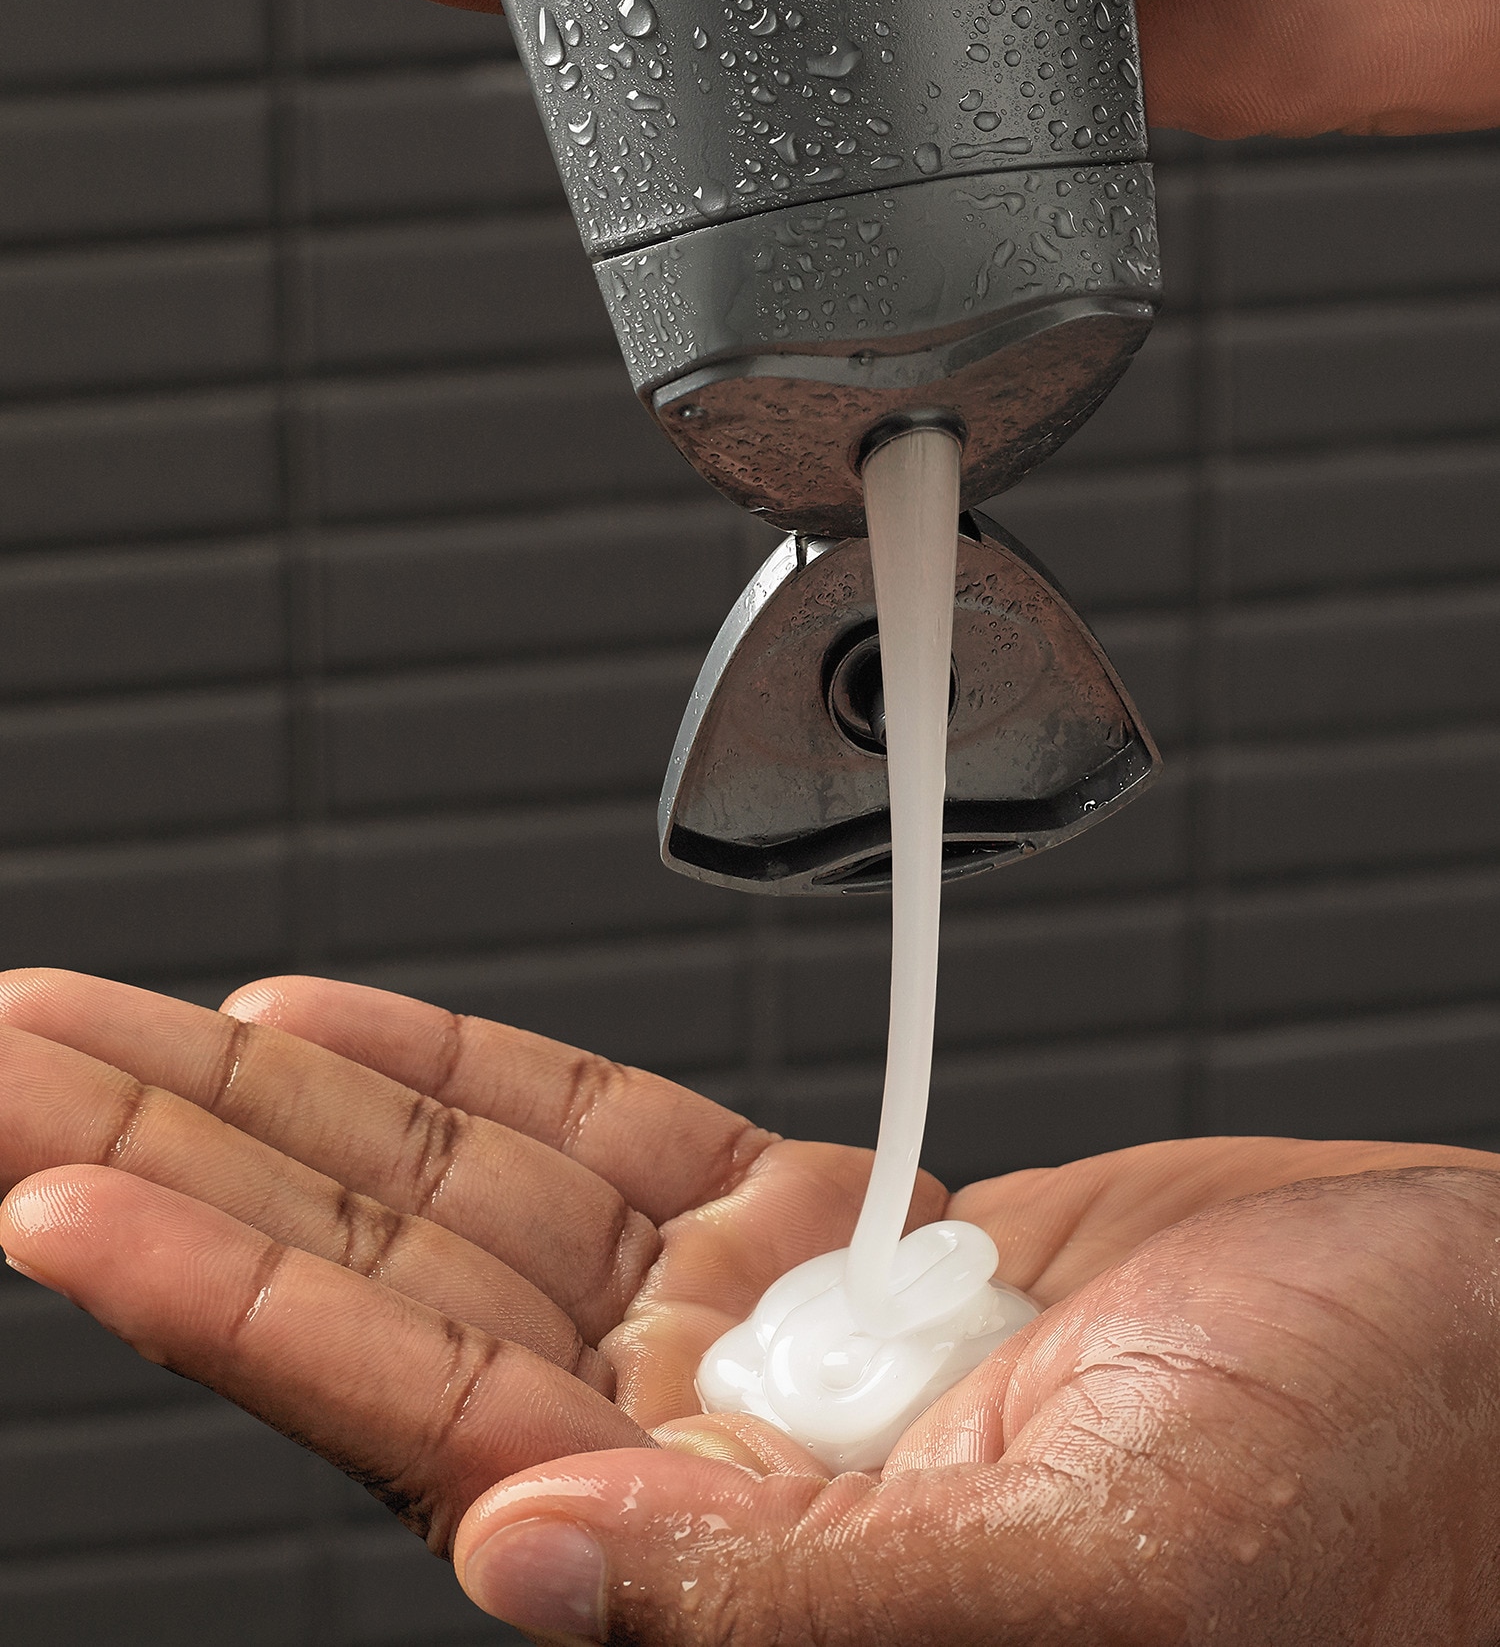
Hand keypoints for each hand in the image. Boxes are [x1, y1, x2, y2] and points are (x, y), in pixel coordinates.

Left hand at [4, 972, 1499, 1641]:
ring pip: (464, 1200)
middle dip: (186, 1158)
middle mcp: (710, 1456)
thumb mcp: (1106, 1565)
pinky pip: (601, 1144)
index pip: (406, 1414)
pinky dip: (468, 1078)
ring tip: (127, 1019)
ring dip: (291, 1102)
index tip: (47, 1180)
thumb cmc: (1371, 1490)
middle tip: (15, 1047)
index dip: (218, 1294)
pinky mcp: (833, 1236)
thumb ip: (804, 1597)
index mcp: (742, 1565)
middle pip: (384, 1286)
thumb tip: (524, 1565)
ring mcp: (760, 1340)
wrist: (1474, 1368)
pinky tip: (338, 1033)